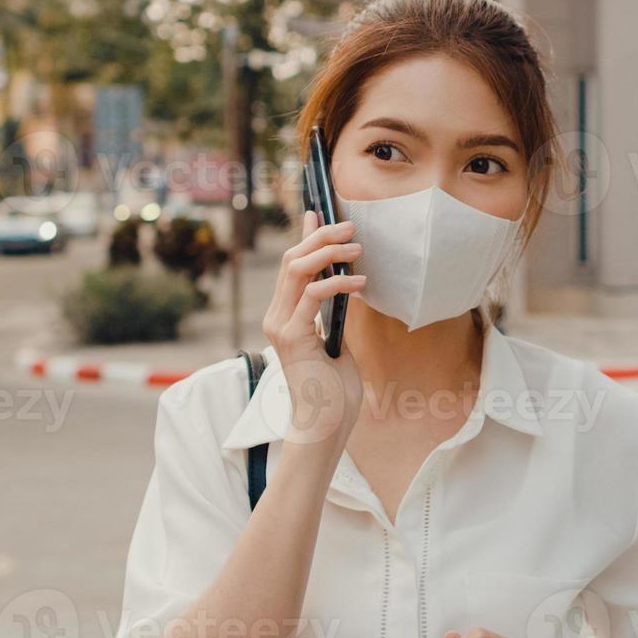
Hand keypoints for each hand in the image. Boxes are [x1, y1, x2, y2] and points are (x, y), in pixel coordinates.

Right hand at [260, 210, 366, 444]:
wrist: (326, 424)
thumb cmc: (335, 390)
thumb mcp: (337, 341)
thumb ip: (334, 313)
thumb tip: (346, 284)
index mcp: (285, 316)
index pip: (292, 266)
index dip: (305, 237)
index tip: (319, 213)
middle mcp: (277, 317)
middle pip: (292, 260)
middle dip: (321, 238)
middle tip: (350, 227)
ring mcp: (281, 326)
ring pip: (297, 270)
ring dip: (329, 253)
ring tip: (357, 248)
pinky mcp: (292, 337)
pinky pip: (313, 295)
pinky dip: (337, 283)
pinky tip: (360, 282)